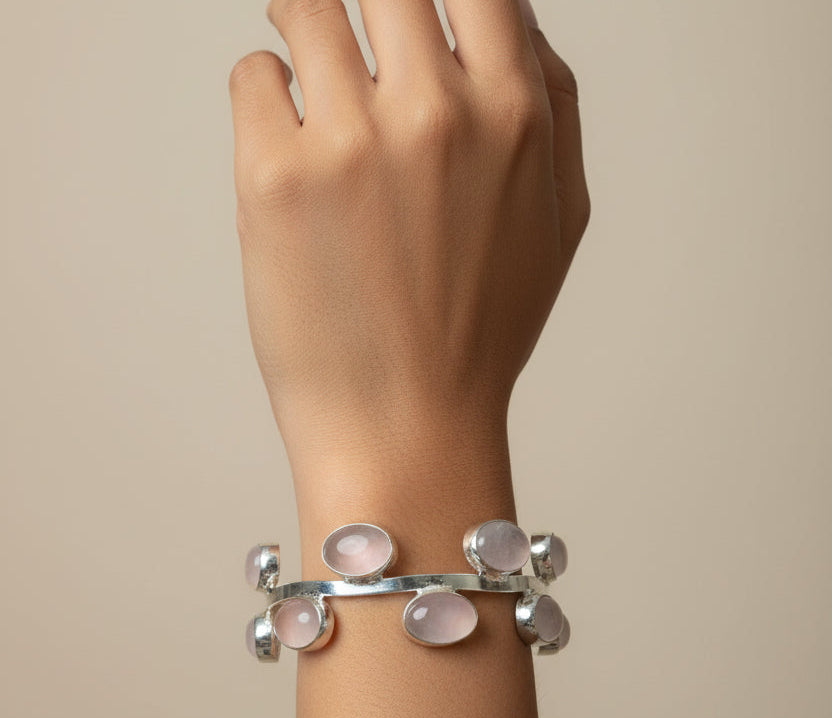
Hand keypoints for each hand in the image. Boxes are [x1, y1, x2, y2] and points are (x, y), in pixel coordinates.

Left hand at [229, 0, 588, 482]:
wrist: (407, 424)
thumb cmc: (480, 331)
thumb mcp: (559, 220)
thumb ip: (554, 107)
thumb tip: (515, 22)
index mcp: (514, 116)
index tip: (413, 4)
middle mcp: (435, 114)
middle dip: (368, 3)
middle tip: (348, 33)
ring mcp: (350, 141)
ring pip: (306, 5)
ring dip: (304, 25)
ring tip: (306, 67)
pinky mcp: (274, 177)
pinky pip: (255, 76)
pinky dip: (265, 93)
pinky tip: (289, 147)